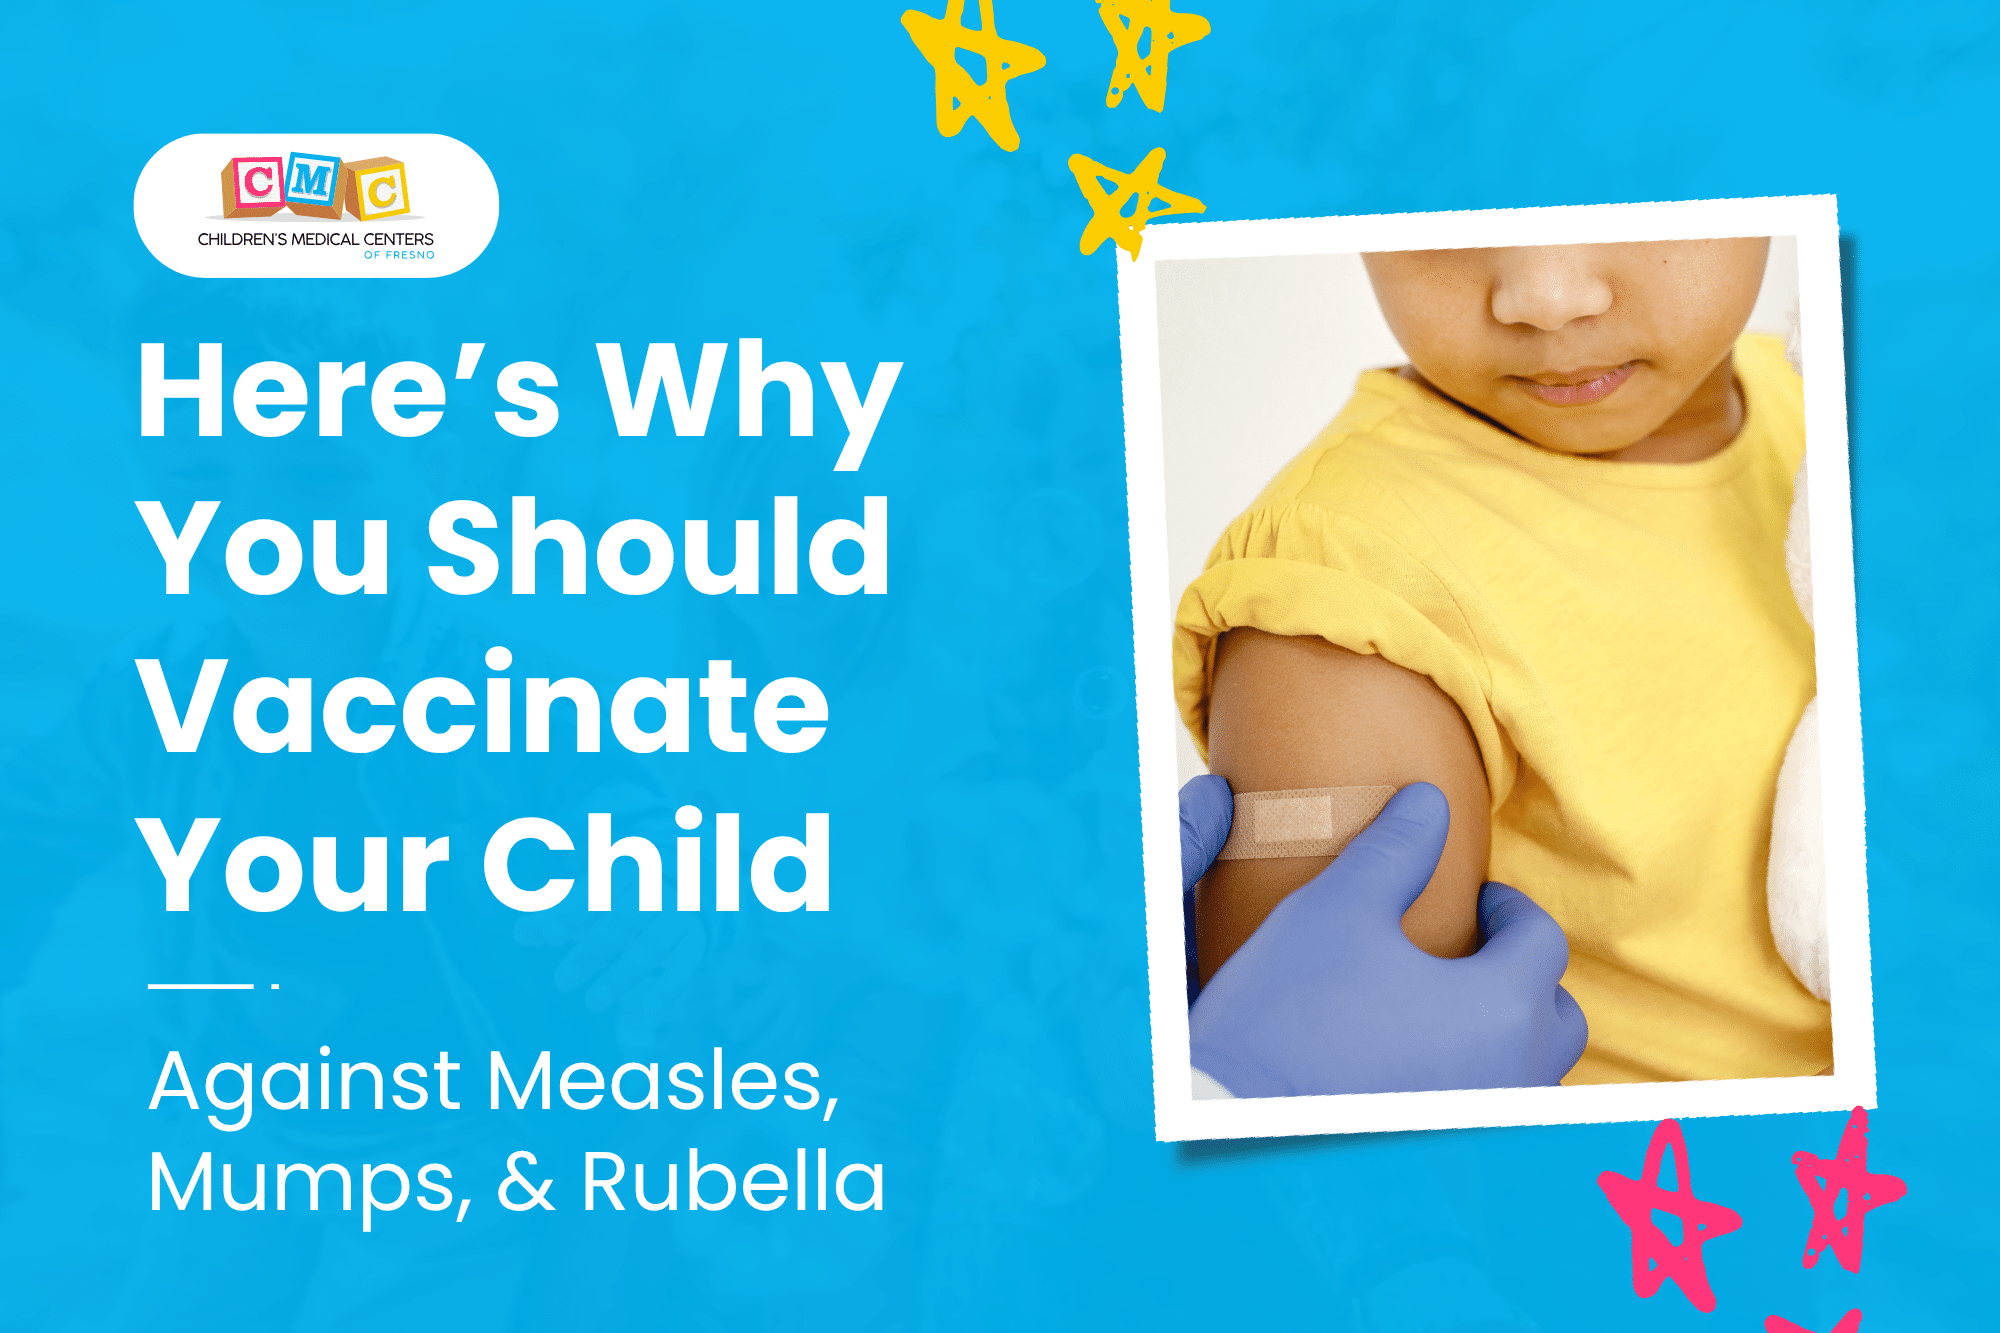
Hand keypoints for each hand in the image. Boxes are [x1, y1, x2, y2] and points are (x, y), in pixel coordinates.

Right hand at [1185, 781, 1586, 1096]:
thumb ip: (1395, 850)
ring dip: (1506, 1035)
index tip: (1477, 897)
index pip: (1542, 941)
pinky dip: (1476, 1082)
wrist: (1239, 1124)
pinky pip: (1492, 1112)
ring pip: (1530, 1074)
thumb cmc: (1293, 1017)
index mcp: (1502, 1008)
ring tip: (1447, 1010)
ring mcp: (1484, 1126)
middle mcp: (1514, 1077)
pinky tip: (1420, 1067)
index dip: (1510, 906)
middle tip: (1472, 951)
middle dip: (1524, 975)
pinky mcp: (1451, 1161)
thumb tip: (1428, 803)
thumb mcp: (1337, 909)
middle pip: (1558, 1016)